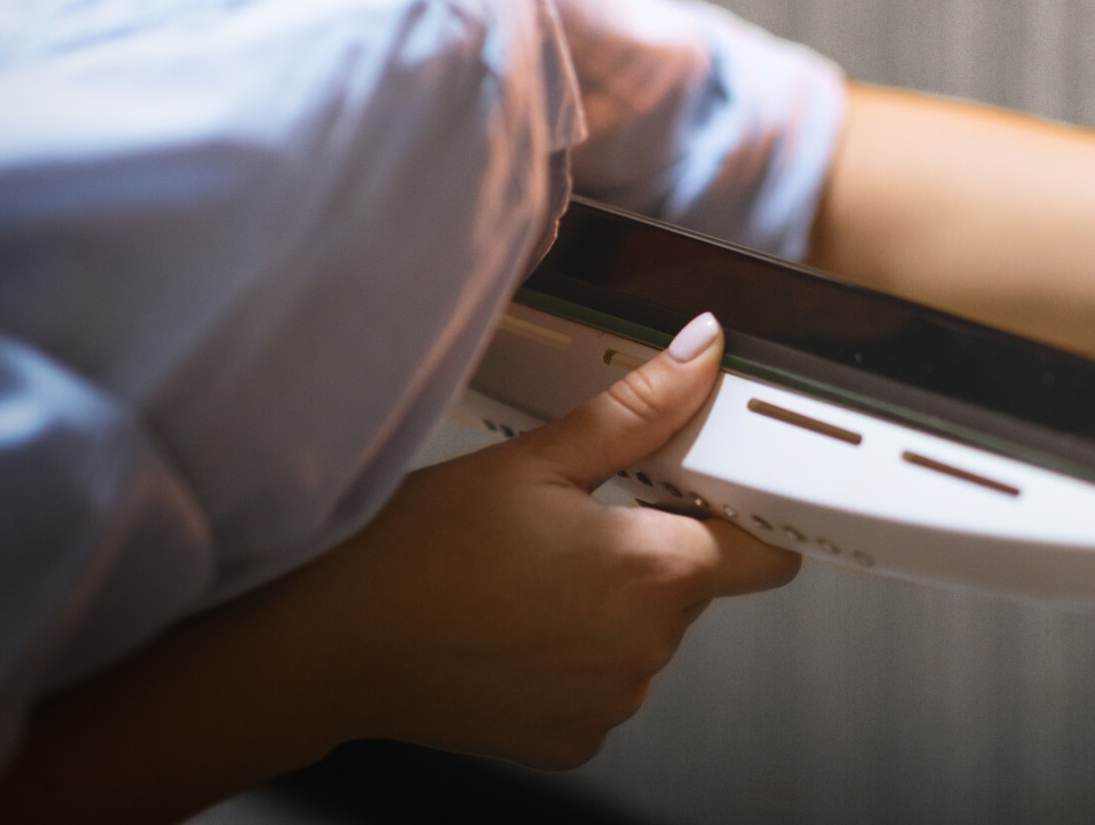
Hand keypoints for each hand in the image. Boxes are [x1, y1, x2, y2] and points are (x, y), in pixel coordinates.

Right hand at [277, 311, 799, 766]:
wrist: (328, 647)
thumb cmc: (416, 554)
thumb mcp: (537, 460)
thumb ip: (638, 409)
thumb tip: (703, 354)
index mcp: (653, 574)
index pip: (766, 553)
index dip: (746, 514)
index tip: (711, 489)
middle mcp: (646, 652)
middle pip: (696, 585)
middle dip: (657, 546)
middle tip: (582, 515)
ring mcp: (609, 704)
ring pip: (646, 633)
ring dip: (614, 601)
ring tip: (534, 568)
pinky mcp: (571, 739)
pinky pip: (604, 681)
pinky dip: (577, 651)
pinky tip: (517, 616)